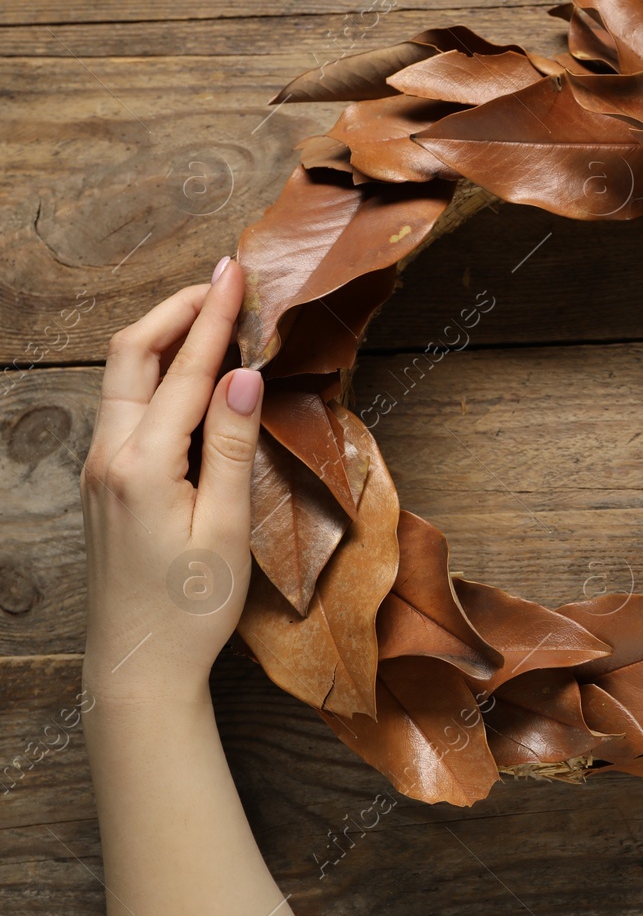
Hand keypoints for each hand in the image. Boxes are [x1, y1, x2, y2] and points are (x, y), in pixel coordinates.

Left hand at [80, 257, 261, 704]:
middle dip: (177, 311)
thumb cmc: (191, 608)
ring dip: (166, 339)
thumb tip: (243, 377)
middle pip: (133, 355)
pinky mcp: (105, 485)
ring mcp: (100, 470)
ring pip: (125, 379)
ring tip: (209, 315)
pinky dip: (159, 375)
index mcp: (142, 465)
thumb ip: (233, 447)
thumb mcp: (227, 528)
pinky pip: (127, 408)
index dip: (214, 316)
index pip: (187, 370)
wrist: (138, 668)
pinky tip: (190, 377)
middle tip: (220, 280)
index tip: (235, 273)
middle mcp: (109, 457)